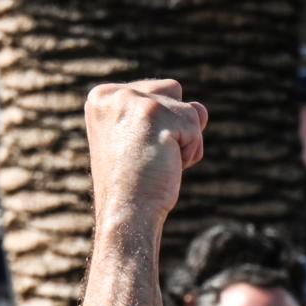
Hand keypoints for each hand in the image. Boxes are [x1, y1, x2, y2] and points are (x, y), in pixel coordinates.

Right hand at [85, 79, 207, 230]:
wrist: (126, 212)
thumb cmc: (136, 184)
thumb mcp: (146, 142)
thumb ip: (170, 116)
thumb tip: (201, 108)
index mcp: (103, 97)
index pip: (156, 92)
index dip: (161, 126)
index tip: (139, 151)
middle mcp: (114, 93)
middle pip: (174, 92)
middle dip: (176, 127)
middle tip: (151, 156)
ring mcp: (132, 100)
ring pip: (189, 111)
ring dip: (186, 142)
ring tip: (159, 162)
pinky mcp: (153, 113)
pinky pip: (195, 128)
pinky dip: (190, 152)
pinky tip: (166, 166)